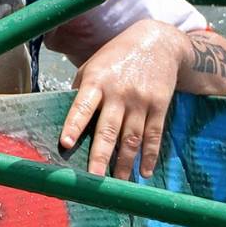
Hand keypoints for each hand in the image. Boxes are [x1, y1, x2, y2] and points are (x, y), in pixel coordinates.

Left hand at [60, 20, 182, 178]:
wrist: (158, 43)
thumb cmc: (116, 56)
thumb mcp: (93, 65)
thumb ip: (82, 90)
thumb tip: (70, 118)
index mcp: (96, 81)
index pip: (82, 106)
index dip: (74, 125)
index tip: (65, 143)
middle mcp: (119, 92)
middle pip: (109, 128)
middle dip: (101, 155)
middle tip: (94, 178)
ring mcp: (141, 100)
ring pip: (132, 137)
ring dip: (125, 162)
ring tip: (118, 183)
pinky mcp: (160, 105)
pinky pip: (155, 135)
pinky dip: (150, 155)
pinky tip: (144, 172)